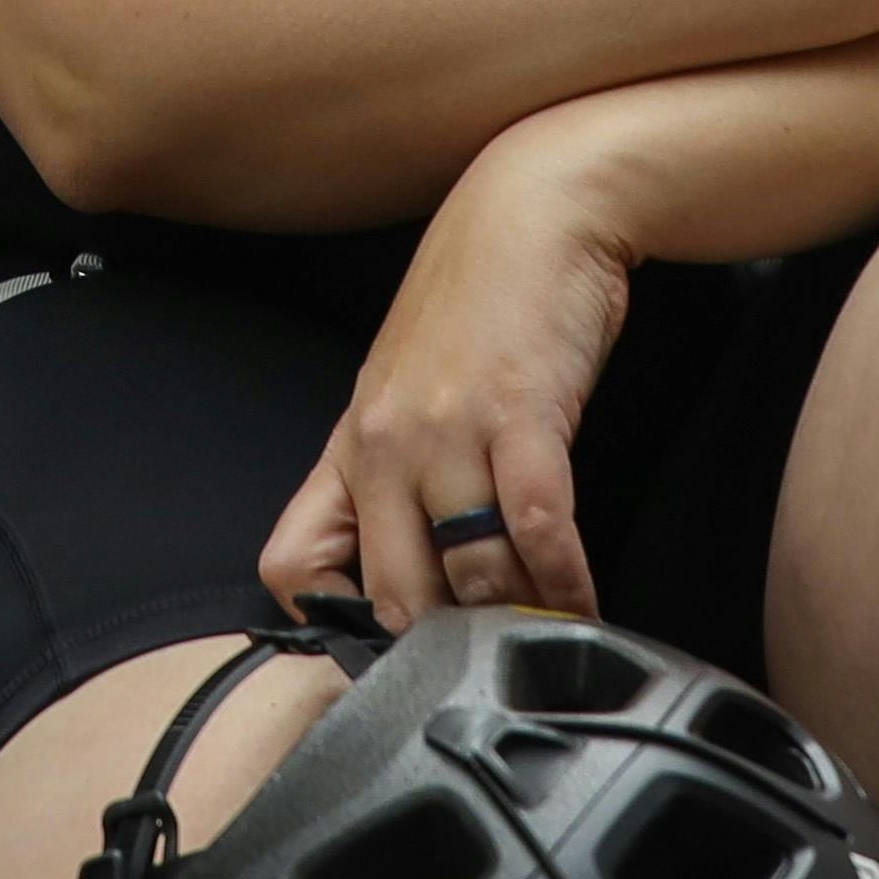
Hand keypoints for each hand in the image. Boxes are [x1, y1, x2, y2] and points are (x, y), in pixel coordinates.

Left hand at [263, 125, 634, 634]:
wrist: (534, 209)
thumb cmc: (478, 303)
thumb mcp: (408, 391)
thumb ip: (397, 477)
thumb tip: (418, 574)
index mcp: (350, 445)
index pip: (294, 565)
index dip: (333, 628)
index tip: (390, 657)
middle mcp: (385, 445)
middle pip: (393, 594)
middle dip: (444, 648)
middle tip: (489, 670)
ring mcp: (448, 430)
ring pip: (471, 574)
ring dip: (516, 622)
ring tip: (546, 647)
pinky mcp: (519, 414)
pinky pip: (536, 529)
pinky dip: (565, 583)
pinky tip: (585, 604)